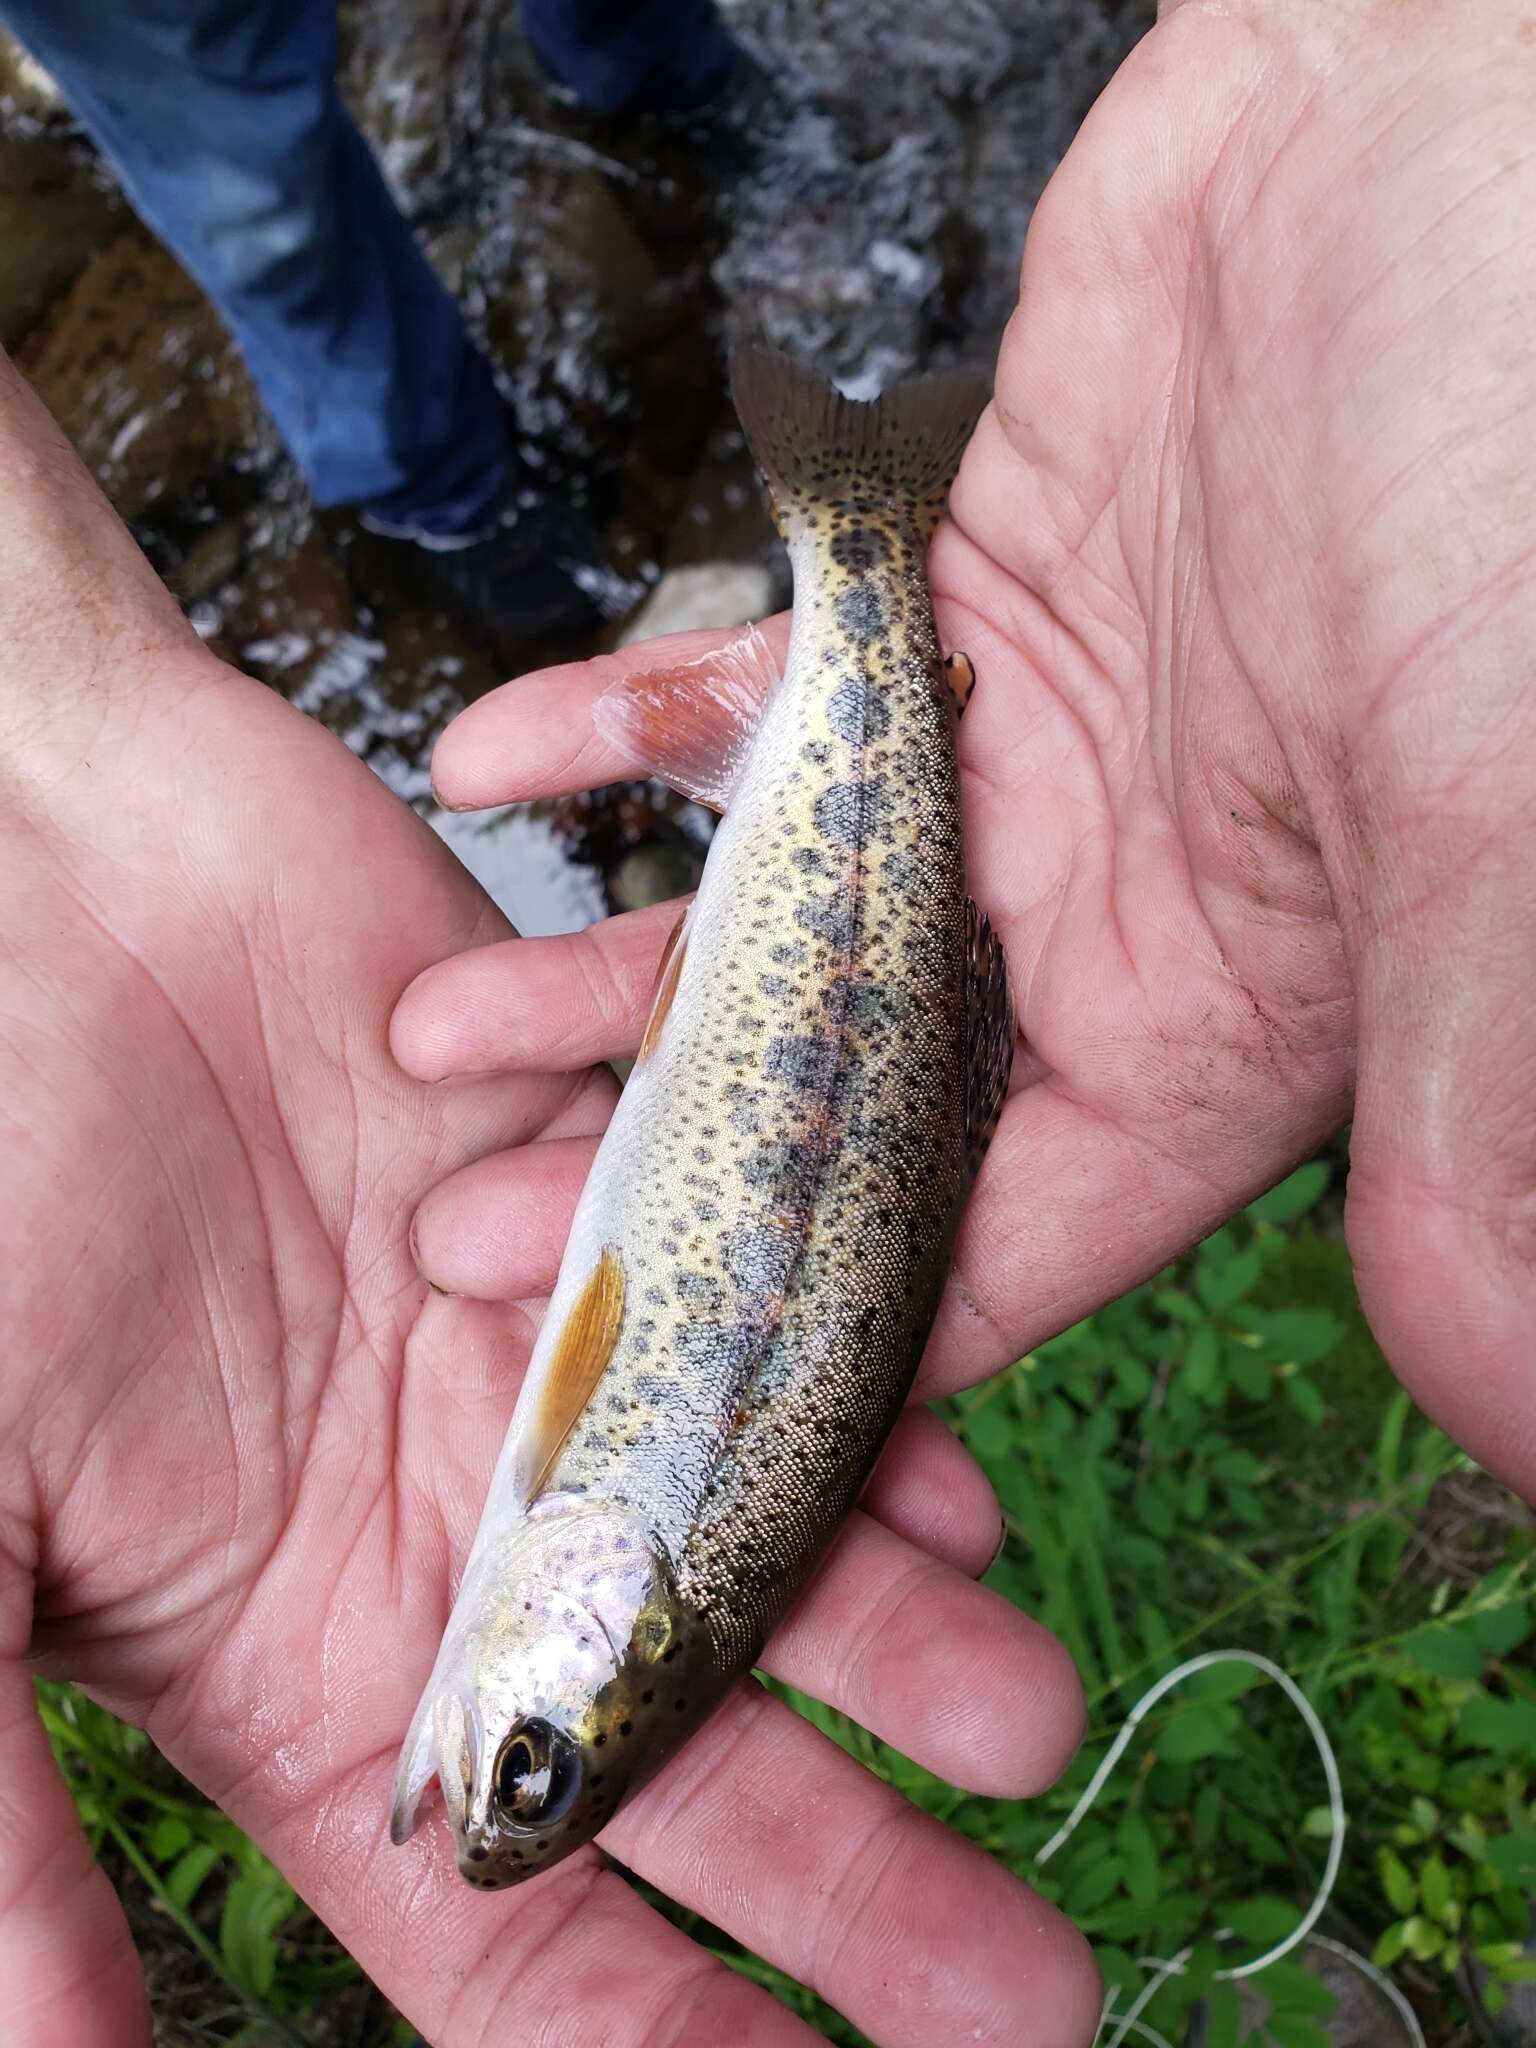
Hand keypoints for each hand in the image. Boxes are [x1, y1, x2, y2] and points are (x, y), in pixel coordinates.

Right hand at [0, 347, 1089, 2046]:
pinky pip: (761, 1317)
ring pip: (757, 1533)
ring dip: (889, 1635)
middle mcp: (460, 1528)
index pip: (513, 1916)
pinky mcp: (608, 1190)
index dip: (659, 2035)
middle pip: (693, 1748)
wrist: (46, 871)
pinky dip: (850, 1398)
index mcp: (312, 1649)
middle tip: (1032, 1987)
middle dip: (855, 1874)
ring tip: (1028, 1725)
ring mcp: (547, 1359)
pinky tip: (946, 1481)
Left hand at [411, 0, 1535, 1501]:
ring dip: (600, 973)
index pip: (1015, 1237)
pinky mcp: (929, 612)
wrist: (1452, 130)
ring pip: (765, 916)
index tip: (658, 1382)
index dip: (835, 1327)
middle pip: (842, 1100)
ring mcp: (1002, 764)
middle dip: (661, 1170)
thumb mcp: (1491, 809)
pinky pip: (748, 693)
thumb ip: (1474, 1109)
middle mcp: (1104, 915)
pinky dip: (619, 721)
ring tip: (435, 1039)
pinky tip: (494, 755)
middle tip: (475, 1233)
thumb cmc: (1519, 460)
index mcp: (1230, 1015)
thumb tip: (1518, 1395)